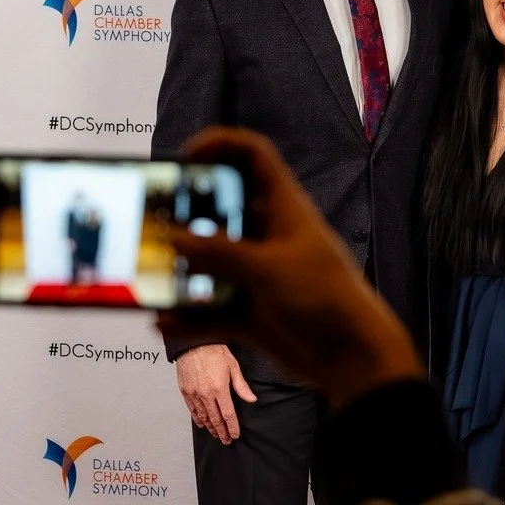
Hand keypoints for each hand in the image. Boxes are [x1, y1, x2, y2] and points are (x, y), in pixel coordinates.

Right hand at [158, 128, 421, 410]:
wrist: (353, 359)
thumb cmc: (326, 298)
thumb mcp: (268, 268)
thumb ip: (218, 253)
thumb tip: (172, 238)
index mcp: (284, 208)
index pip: (253, 157)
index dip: (221, 144)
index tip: (185, 156)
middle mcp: (268, 236)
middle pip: (220, 211)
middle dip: (186, 216)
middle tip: (153, 221)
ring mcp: (258, 274)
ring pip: (210, 264)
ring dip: (181, 272)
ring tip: (151, 275)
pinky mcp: (251, 311)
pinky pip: (210, 309)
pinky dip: (188, 316)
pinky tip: (163, 322)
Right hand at [175, 343, 256, 444]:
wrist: (194, 342)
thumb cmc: (214, 351)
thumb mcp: (233, 367)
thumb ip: (241, 386)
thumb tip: (251, 399)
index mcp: (220, 389)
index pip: (228, 414)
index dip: (232, 427)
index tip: (235, 435)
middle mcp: (206, 394)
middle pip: (215, 419)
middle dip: (221, 432)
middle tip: (225, 440)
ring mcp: (194, 393)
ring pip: (203, 416)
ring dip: (210, 427)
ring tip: (215, 434)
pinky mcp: (185, 390)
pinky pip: (192, 409)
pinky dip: (197, 418)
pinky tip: (202, 423)